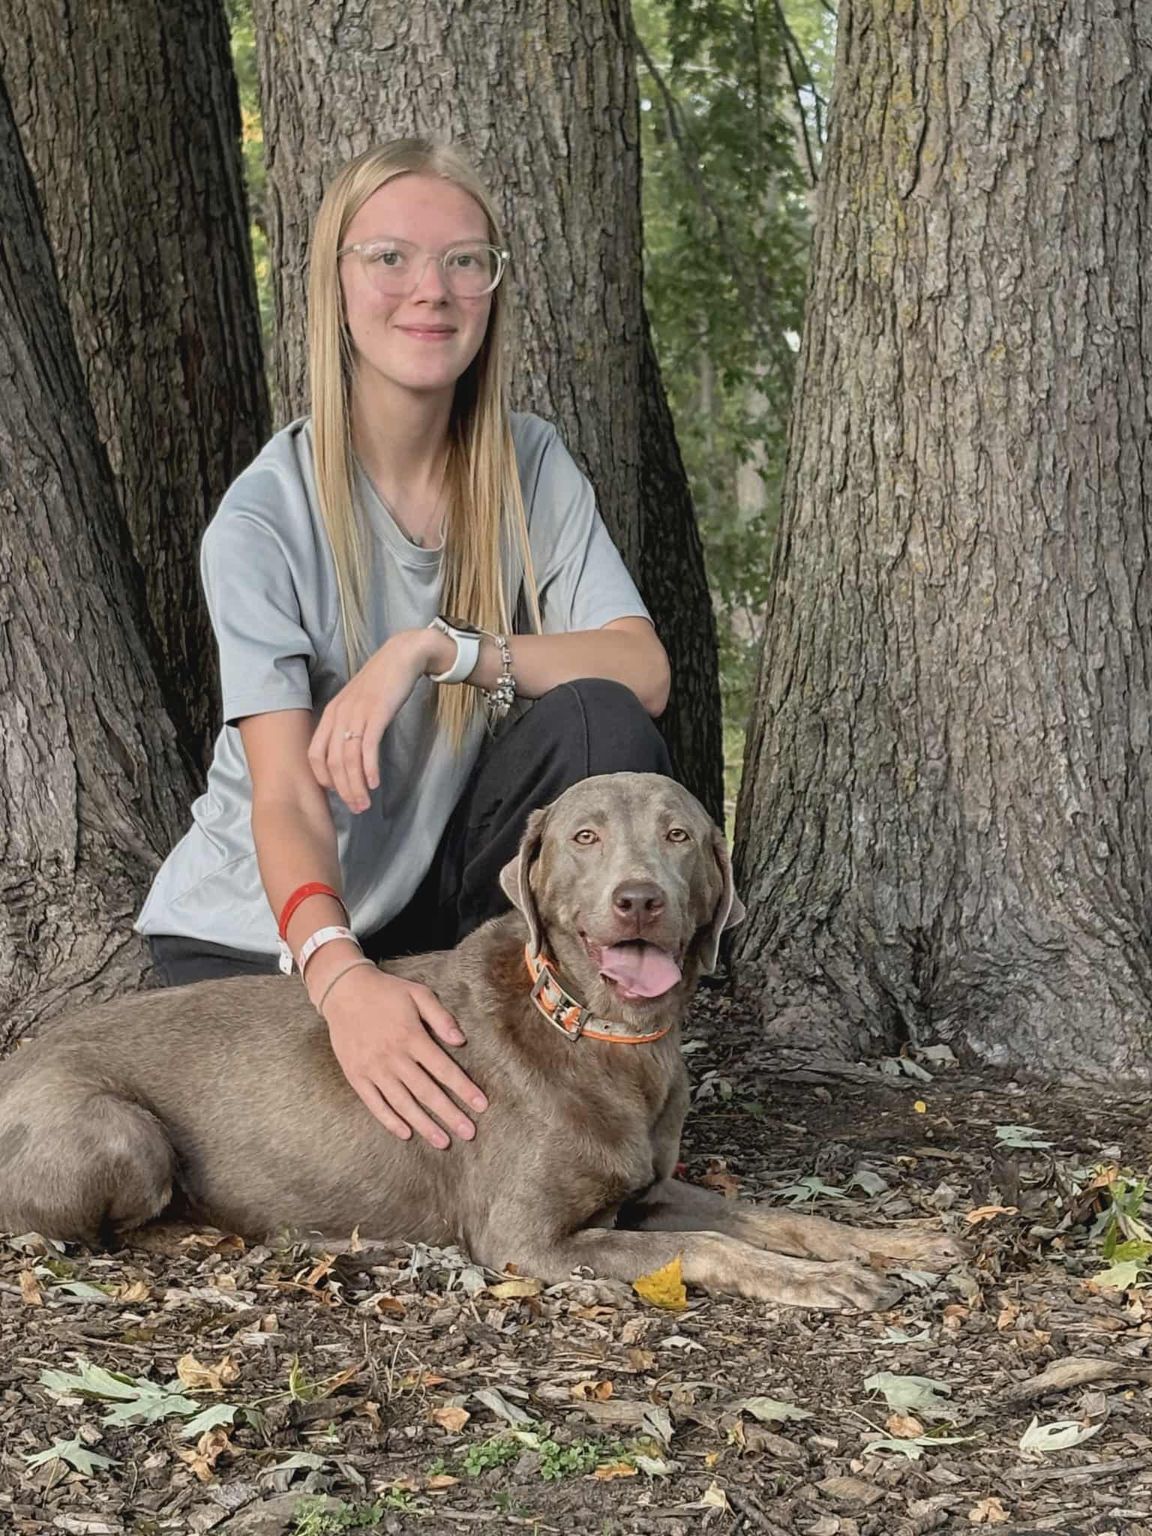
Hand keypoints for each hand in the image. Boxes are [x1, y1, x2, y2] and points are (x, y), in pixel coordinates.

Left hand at [308, 630, 449, 811]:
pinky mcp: (376, 713)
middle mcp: (339, 715)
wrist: (402, 656)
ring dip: (356, 786)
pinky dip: (369, 769)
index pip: (314, 753)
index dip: (323, 778)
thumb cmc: (382, 682)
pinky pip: (367, 748)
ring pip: (349, 759)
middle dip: (342, 790)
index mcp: (331, 713)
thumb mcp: (357, 703)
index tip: (338, 793)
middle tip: (355, 808)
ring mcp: (356, 714)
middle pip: (332, 762)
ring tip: (365, 802)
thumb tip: (349, 753)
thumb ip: (349, 724)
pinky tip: (374, 783)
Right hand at [321, 964, 487, 1145]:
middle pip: (426, 1092)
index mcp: (412, 1037)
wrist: (343, 991)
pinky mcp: (356, 1076)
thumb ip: (440, 1016)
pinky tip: (406, 1133)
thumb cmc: (386, 991)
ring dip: (424, 1125)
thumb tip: (461, 1040)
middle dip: (450, 1114)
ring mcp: (373, 1069)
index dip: (464, 1089)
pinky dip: (390, 1120)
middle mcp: (393, 1057)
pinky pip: (374, 1104)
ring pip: (402, 1103)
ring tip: (442, 1141)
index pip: (443, 1069)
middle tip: (469, 1134)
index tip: (481, 1106)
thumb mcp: (418, 994)